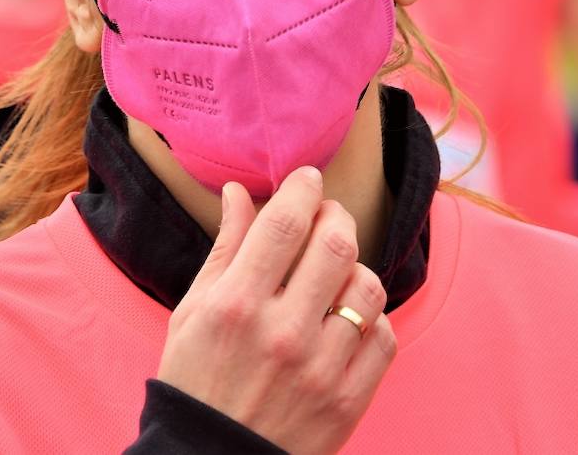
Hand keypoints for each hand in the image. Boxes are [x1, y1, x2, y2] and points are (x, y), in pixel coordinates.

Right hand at [156, 168, 395, 454]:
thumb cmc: (197, 380)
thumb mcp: (194, 311)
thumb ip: (225, 249)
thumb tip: (240, 193)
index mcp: (235, 305)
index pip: (285, 223)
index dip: (303, 188)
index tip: (307, 179)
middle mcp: (282, 332)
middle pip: (336, 244)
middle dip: (336, 215)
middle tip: (326, 215)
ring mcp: (321, 367)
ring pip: (368, 285)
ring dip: (354, 267)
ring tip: (335, 272)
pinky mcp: (350, 398)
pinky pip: (383, 335)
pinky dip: (370, 316)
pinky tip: (346, 317)